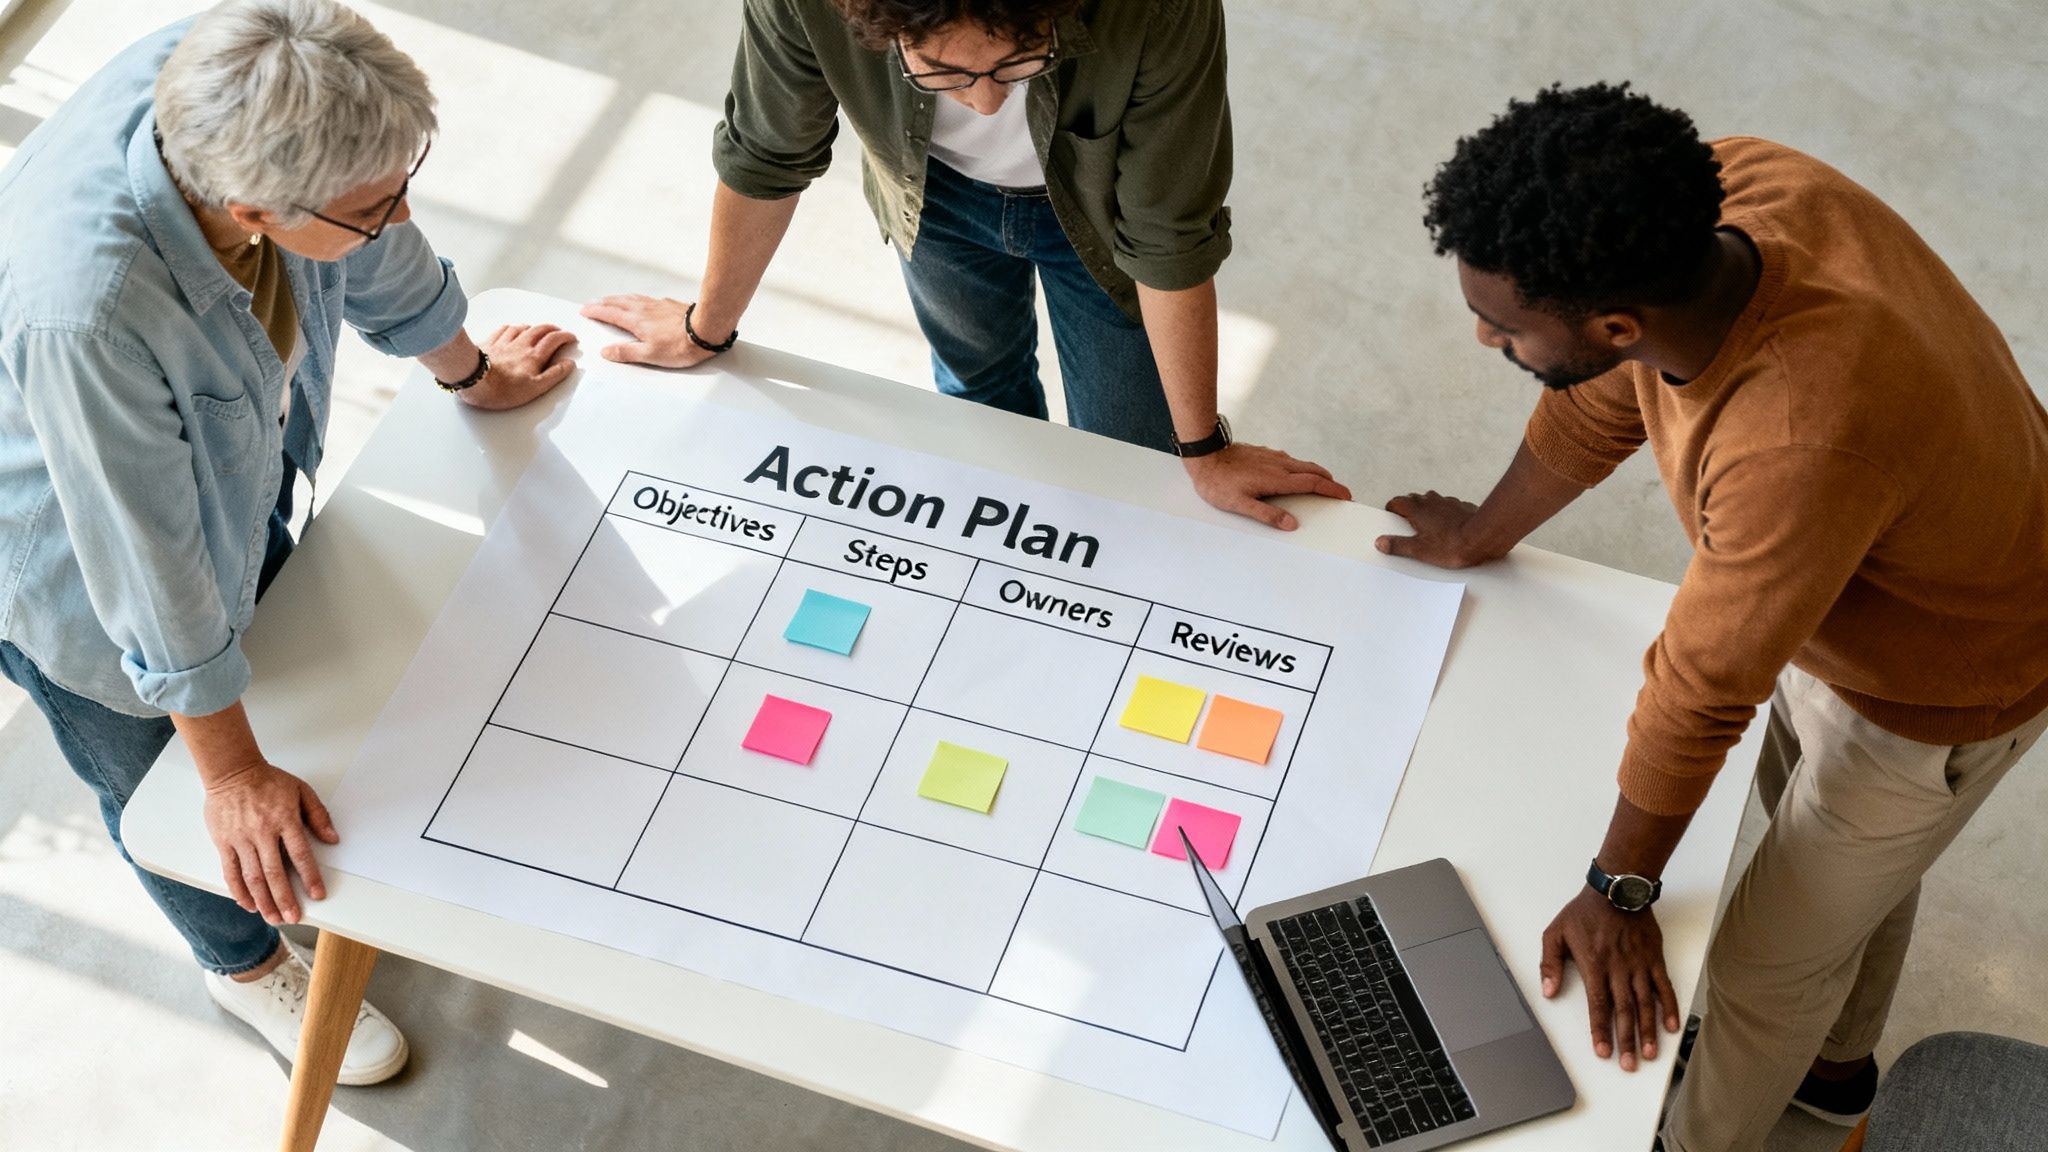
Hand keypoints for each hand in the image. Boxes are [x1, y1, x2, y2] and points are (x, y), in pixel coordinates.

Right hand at [202, 761, 337, 925]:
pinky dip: (239, 891)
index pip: (300, 855)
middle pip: (275, 873)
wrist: (232, 771)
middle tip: (293, 917)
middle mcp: (262, 832)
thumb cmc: (268, 781)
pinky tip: (248, 904)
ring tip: (273, 917)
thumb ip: (318, 815)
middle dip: (285, 898)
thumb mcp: (301, 790)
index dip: (310, 877)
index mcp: (285, 820)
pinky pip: (230, 872)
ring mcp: (241, 839)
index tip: (318, 894)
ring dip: (264, 901)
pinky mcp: (223, 842)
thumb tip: (333, 838)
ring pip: (253, 877)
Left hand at [462, 323, 577, 409]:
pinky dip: (512, 328)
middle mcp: (520, 345)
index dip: (565, 337)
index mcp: (533, 356)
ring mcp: (504, 342)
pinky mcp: (489, 343)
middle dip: (552, 329)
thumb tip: (568, 365)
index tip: (570, 337)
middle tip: (558, 331)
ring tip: (537, 329)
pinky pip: (503, 330)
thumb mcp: (535, 388)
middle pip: (540, 330)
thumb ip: (554, 375)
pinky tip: (512, 329)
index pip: (554, 340)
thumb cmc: (502, 389)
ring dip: (533, 327)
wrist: (473, 380)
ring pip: (522, 328)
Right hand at [579, 295, 728, 367]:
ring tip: (611, 300)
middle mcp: (644, 309)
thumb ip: (627, 353)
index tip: (585, 310)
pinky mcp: (669, 304)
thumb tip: (607, 352)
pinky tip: (641, 301)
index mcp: (636, 321)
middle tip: (592, 303)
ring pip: (632, 298)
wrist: (706, 329)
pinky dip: (636, 298)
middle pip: (618, 303)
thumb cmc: (680, 345)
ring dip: (618, 298)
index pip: (610, 314)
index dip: (596, 312)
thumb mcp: (650, 355)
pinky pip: (646, 298)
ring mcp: (657, 304)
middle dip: (603, 303)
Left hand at [1182, 442, 1351, 529]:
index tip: (1346, 495)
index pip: (1313, 483)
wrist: (1205, 455)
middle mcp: (1279, 464)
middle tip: (1340, 492)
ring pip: (1302, 464)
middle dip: (1330, 481)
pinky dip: (1301, 468)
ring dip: (1317, 473)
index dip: (1332, 489)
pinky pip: (1290, 460)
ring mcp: (1272, 456)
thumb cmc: (1218, 483)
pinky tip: (1295, 474)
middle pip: (1313, 470)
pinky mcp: (1264, 453)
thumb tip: (1292, 524)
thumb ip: (1266, 514)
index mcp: (1277, 479)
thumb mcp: (1240, 505)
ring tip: (1323, 483)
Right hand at [1375, 490, 1493, 567]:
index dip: (1392, 508)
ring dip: (1428, 508)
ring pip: (1433, 500)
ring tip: (1429, 524)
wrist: (1482, 538)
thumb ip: (1398, 545)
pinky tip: (1450, 525)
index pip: (1398, 501)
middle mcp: (1432, 501)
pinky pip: (1450, 506)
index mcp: (1418, 510)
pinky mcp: (1463, 506)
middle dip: (1409, 508)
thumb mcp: (1419, 551)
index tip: (1392, 516)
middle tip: (1409, 523)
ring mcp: (1449, 502)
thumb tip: (1381, 542)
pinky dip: (1446, 512)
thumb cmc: (1451, 545)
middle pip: (1414, 499)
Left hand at [1540, 887, 1681, 1071]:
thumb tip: (1548, 992)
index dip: (1601, 1031)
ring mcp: (1639, 965)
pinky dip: (1669, 1007)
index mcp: (1594, 965)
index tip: (1603, 1052)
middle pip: (1624, 1011)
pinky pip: (1663, 987)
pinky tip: (1672, 1026)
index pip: (1598, 1006)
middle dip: (1627, 1040)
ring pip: (1645, 1004)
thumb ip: (1549, 963)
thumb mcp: (1555, 932)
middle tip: (1630, 1064)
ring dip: (1649, 1030)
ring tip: (1651, 1053)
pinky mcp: (1654, 959)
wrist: (1617, 888)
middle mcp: (1618, 969)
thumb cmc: (1584, 912)